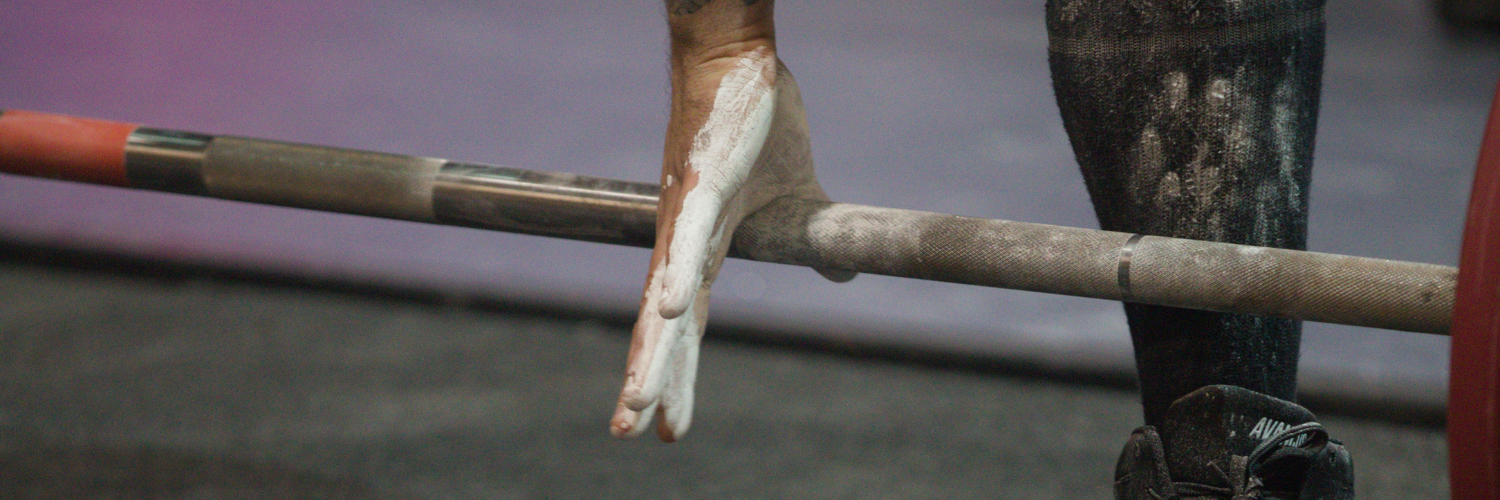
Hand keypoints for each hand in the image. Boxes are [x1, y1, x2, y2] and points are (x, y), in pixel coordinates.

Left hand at [609, 47, 852, 441]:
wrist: (739, 60)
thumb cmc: (755, 120)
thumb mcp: (798, 196)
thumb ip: (814, 240)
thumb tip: (849, 272)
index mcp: (704, 250)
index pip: (687, 328)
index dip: (676, 375)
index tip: (665, 426)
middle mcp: (683, 240)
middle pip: (665, 327)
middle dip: (650, 380)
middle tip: (629, 431)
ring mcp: (689, 212)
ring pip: (667, 293)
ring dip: (654, 347)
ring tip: (637, 398)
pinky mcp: (704, 180)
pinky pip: (692, 235)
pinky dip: (680, 272)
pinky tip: (672, 310)